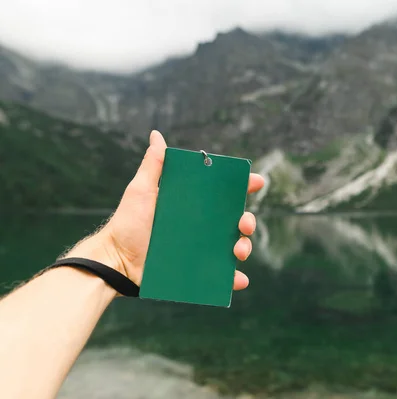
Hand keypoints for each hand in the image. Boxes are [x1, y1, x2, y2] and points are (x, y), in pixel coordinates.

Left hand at [65, 130, 263, 293]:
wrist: (115, 260)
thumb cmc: (127, 223)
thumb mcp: (141, 191)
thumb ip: (153, 165)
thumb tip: (156, 135)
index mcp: (193, 205)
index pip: (223, 194)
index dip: (243, 186)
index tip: (255, 181)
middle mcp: (202, 227)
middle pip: (235, 221)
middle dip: (248, 220)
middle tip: (243, 223)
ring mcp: (201, 250)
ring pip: (234, 247)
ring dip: (245, 247)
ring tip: (238, 251)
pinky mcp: (197, 271)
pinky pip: (221, 276)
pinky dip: (234, 279)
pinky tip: (239, 279)